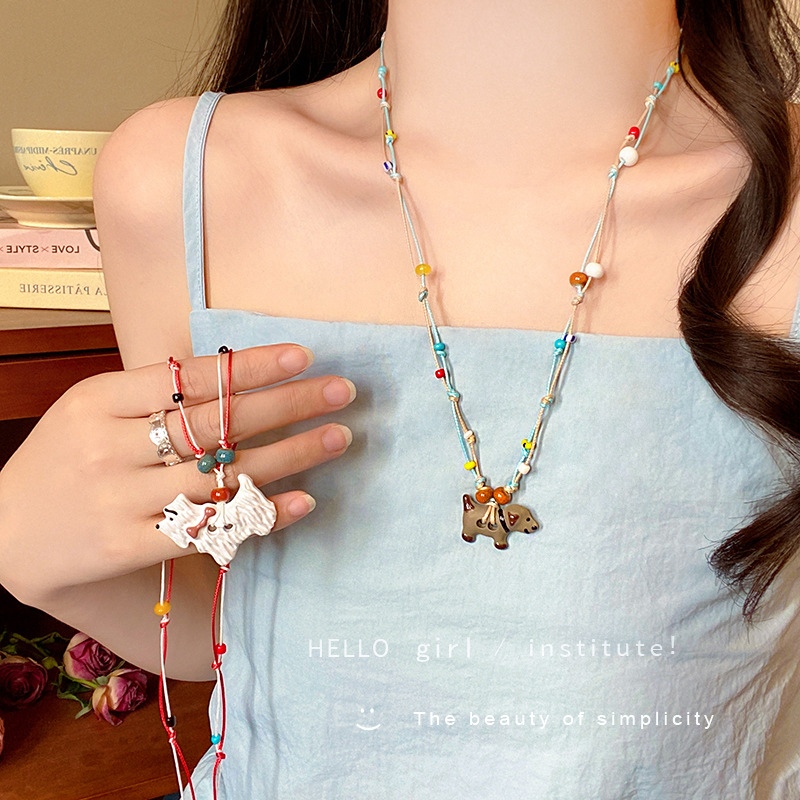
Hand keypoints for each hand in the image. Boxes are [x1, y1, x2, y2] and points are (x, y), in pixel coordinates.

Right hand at [0, 343, 353, 601]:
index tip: (303, 355)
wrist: (2, 534)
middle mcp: (110, 447)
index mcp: (99, 399)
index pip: (188, 377)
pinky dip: (260, 514)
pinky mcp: (130, 546)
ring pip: (220, 475)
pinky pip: (208, 529)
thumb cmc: (63, 460)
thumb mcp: (90, 409)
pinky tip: (303, 501)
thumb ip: (150, 395)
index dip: (251, 366)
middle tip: (342, 392)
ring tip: (337, 438)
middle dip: (286, 404)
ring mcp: (120, 500)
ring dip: (289, 455)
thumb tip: (235, 374)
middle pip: (215, 422)